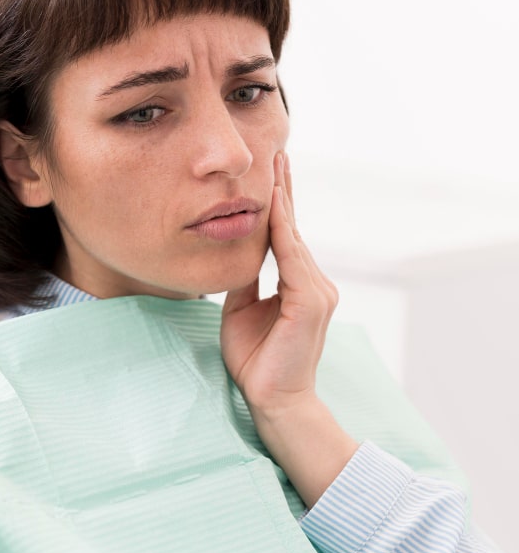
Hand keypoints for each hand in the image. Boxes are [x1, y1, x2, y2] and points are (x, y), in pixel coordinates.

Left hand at [220, 151, 357, 505]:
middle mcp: (315, 283)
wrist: (273, 400)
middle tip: (277, 152)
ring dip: (284, 201)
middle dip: (285, 190)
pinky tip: (274, 206)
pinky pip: (293, 258)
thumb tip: (235, 251)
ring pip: (295, 238)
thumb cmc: (257, 361)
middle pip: (295, 228)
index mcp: (299, 285)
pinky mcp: (311, 302)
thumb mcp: (242, 310)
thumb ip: (245, 280)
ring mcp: (318, 291)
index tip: (271, 173)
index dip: (279, 204)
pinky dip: (283, 231)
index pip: (287, 237)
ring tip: (276, 167)